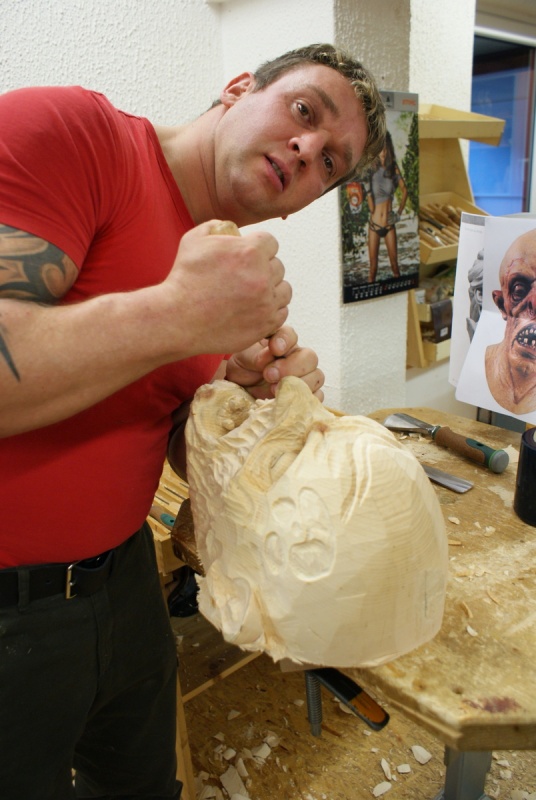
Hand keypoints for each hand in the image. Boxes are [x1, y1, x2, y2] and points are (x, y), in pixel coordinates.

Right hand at [163, 220, 291, 355]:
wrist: (178, 318)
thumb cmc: (184, 279)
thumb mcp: (194, 239)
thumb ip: (216, 226)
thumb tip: (229, 226)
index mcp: (250, 251)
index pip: (271, 243)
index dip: (260, 247)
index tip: (249, 256)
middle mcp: (262, 276)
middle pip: (278, 266)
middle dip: (265, 268)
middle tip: (247, 276)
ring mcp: (266, 302)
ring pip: (284, 290)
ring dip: (272, 289)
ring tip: (255, 293)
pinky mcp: (265, 324)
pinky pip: (282, 312)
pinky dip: (272, 310)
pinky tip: (257, 308)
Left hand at [225, 325, 324, 401]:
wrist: (242, 389)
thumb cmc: (244, 368)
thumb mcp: (244, 358)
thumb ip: (255, 355)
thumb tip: (268, 357)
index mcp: (282, 342)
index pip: (291, 335)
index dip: (286, 340)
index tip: (274, 348)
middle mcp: (297, 357)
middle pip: (310, 357)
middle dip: (292, 366)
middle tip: (269, 375)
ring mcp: (305, 376)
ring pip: (317, 377)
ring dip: (299, 384)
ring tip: (274, 390)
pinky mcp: (305, 395)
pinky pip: (317, 397)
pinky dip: (305, 399)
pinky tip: (287, 400)